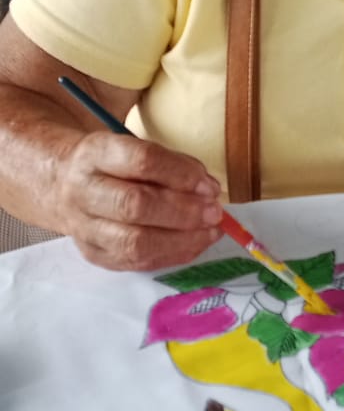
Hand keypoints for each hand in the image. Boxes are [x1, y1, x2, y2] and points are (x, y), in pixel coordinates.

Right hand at [57, 133, 223, 270]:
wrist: (62, 184)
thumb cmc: (112, 164)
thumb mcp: (135, 147)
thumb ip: (174, 164)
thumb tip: (208, 189)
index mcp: (95, 153)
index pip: (140, 161)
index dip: (180, 174)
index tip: (209, 186)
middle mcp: (84, 190)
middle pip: (134, 205)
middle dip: (183, 212)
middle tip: (214, 212)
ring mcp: (85, 227)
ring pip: (134, 242)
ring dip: (182, 240)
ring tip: (210, 232)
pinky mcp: (94, 254)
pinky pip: (136, 262)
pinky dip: (172, 255)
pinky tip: (194, 244)